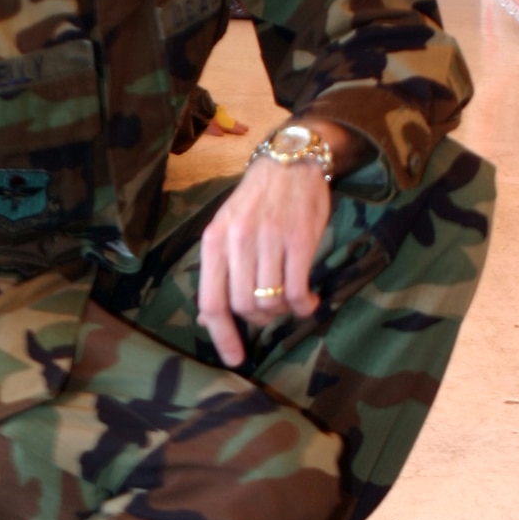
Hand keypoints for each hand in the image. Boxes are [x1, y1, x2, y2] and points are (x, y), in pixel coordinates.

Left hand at [197, 155, 330, 368]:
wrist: (290, 160)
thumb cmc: (256, 202)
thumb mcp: (226, 229)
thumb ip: (219, 271)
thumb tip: (209, 320)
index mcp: (214, 241)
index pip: (211, 302)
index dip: (222, 336)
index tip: (235, 359)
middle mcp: (238, 241)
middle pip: (244, 307)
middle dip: (260, 320)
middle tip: (272, 312)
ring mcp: (269, 239)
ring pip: (271, 302)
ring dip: (283, 312)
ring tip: (290, 302)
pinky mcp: (300, 239)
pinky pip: (298, 291)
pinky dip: (304, 306)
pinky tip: (309, 303)